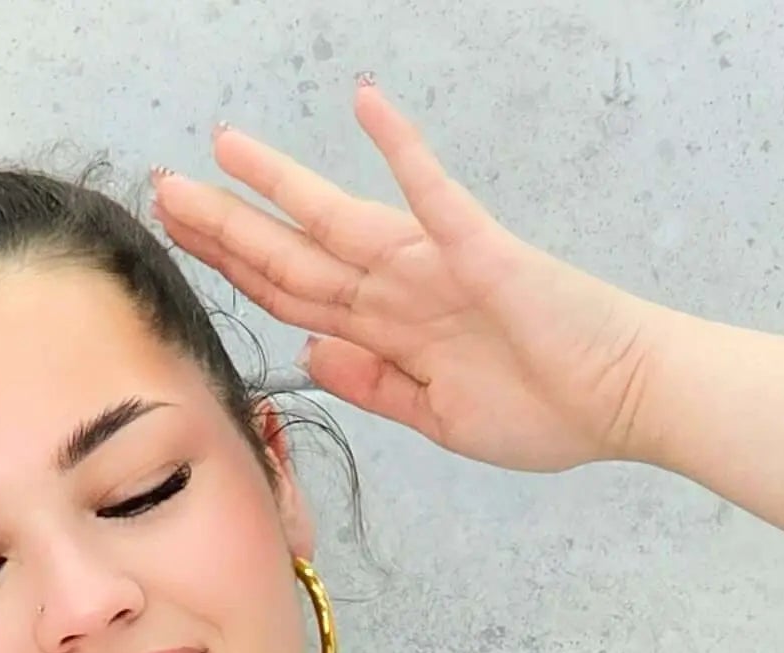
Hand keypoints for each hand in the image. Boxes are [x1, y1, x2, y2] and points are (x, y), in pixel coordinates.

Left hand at [152, 83, 662, 475]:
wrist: (620, 399)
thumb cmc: (545, 407)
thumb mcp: (436, 417)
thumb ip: (373, 385)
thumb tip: (308, 353)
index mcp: (388, 331)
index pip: (291, 293)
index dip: (232, 268)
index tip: (182, 240)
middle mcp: (400, 289)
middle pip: (294, 255)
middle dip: (225, 226)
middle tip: (164, 189)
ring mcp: (435, 265)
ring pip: (337, 222)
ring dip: (278, 186)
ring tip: (222, 150)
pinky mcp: (479, 251)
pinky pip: (433, 193)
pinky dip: (400, 149)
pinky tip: (367, 104)